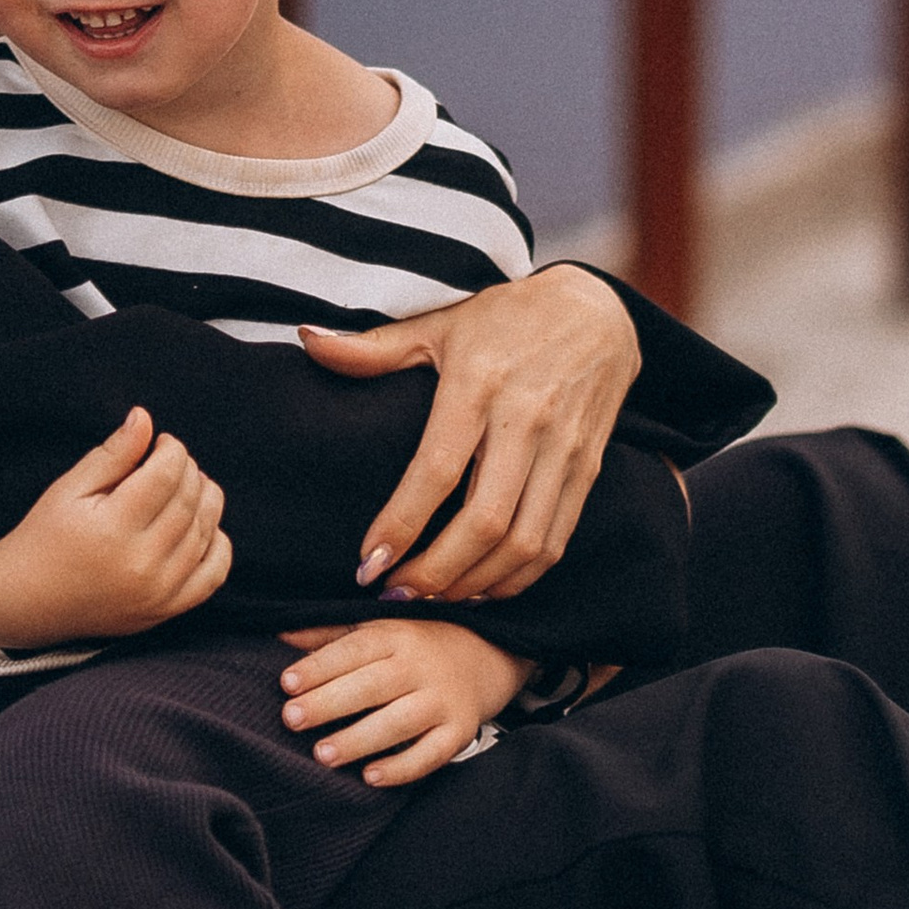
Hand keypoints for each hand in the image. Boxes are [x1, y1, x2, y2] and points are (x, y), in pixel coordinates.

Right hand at [0, 409, 231, 651]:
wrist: (30, 600)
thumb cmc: (46, 536)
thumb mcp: (69, 488)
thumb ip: (112, 454)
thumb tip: (145, 417)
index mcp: (113, 528)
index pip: (168, 474)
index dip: (173, 449)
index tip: (161, 442)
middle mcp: (140, 563)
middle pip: (190, 500)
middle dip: (189, 470)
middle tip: (171, 462)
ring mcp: (158, 592)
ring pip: (206, 531)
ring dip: (206, 499)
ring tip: (186, 486)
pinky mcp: (166, 610)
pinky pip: (214, 574)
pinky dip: (218, 544)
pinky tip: (201, 525)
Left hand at [277, 618, 528, 785]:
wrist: (487, 655)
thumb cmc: (417, 645)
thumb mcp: (379, 628)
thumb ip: (330, 635)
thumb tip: (280, 636)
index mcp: (396, 636)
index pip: (354, 648)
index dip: (319, 666)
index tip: (286, 683)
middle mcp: (420, 666)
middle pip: (372, 686)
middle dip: (330, 703)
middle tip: (291, 719)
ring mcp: (443, 700)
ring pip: (400, 722)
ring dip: (359, 739)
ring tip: (322, 754)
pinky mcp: (459, 732)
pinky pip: (431, 754)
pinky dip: (402, 768)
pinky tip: (370, 776)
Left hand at [297, 263, 640, 602]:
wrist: (600, 310)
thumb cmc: (508, 318)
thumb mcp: (441, 323)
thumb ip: (375, 347)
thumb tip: (308, 343)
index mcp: (478, 384)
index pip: (438, 470)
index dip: (402, 524)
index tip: (368, 563)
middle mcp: (527, 420)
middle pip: (485, 521)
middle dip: (437, 572)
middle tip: (396, 593)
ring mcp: (564, 449)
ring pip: (525, 541)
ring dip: (476, 582)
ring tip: (433, 597)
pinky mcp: (588, 470)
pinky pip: (555, 539)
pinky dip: (518, 576)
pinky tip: (482, 586)